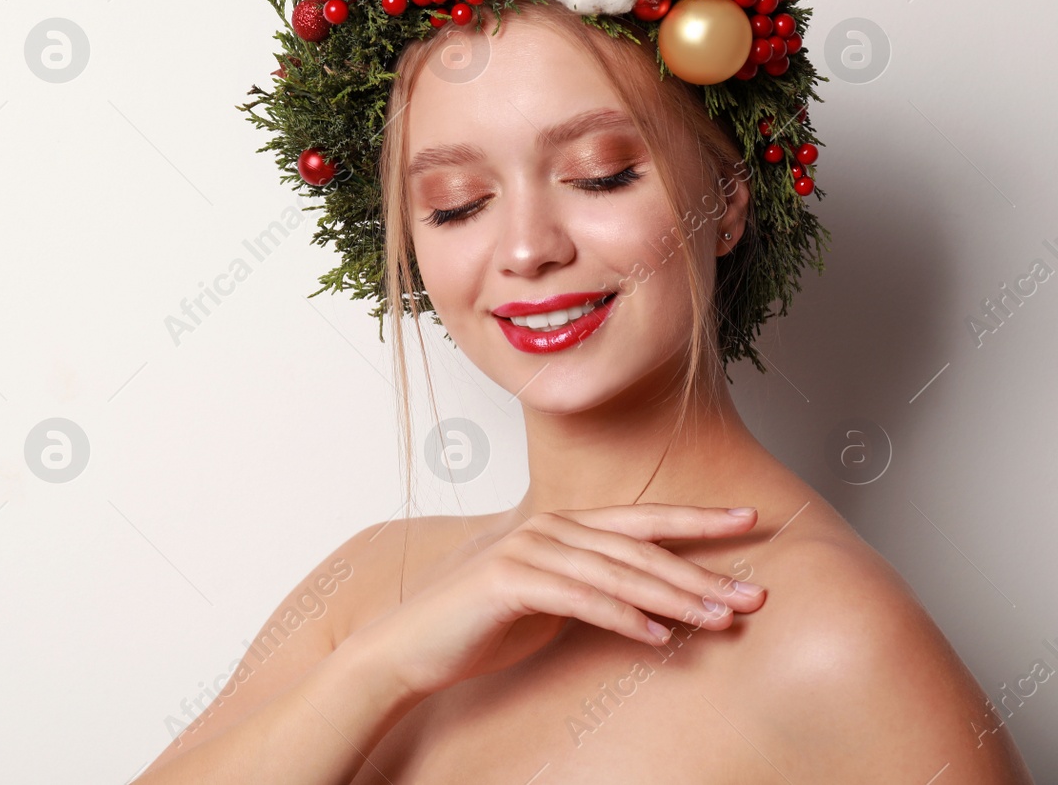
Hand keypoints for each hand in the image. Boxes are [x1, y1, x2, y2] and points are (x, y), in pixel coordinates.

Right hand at [348, 504, 767, 699]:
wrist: (412, 647)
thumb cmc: (480, 627)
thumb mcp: (548, 602)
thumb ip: (591, 588)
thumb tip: (648, 601)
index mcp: (561, 527)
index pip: (641, 520)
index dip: (696, 518)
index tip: (750, 518)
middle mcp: (548, 528)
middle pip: (640, 546)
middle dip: (701, 569)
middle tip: (753, 592)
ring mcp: (527, 550)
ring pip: (618, 572)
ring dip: (674, 597)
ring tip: (720, 618)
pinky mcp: (509, 580)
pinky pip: (580, 599)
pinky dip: (624, 618)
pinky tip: (659, 638)